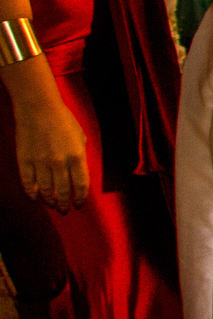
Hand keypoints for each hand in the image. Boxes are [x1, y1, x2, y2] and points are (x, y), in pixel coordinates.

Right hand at [9, 81, 88, 209]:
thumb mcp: (81, 138)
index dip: (80, 198)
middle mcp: (60, 162)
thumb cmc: (63, 121)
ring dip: (49, 201)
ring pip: (45, 190)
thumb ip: (81, 158)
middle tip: (64, 210)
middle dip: (64, 204)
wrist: (39, 108)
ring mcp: (40, 162)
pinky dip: (31, 193)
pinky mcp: (24, 160)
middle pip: (63, 192)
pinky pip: (27, 183)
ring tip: (51, 205)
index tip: (79, 205)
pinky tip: (35, 198)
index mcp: (77, 156)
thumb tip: (80, 177)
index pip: (81, 185)